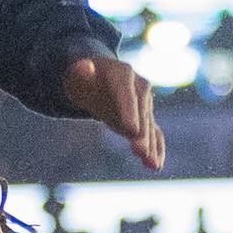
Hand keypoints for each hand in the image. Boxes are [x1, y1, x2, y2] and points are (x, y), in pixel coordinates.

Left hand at [64, 53, 165, 168]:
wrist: (97, 76)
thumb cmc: (84, 76)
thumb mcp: (77, 73)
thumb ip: (80, 71)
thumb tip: (84, 67)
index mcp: (123, 73)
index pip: (126, 93)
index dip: (129, 112)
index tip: (131, 131)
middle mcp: (139, 87)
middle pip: (141, 112)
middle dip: (142, 133)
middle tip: (140, 152)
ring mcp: (144, 103)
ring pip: (149, 125)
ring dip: (151, 145)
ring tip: (151, 164)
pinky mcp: (145, 118)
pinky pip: (154, 133)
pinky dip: (156, 149)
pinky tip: (156, 165)